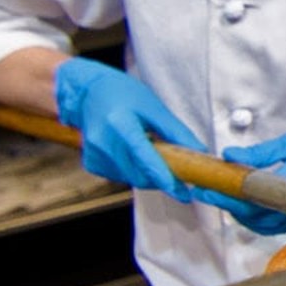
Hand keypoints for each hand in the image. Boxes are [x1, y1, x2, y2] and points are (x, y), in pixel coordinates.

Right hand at [52, 57, 204, 197]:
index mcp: (120, 124)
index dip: (165, 178)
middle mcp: (103, 142)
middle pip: (139, 174)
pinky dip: (132, 170)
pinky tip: (131, 152)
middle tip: (175, 169)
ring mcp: (95, 155)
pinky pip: (120, 176)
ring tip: (148, 149)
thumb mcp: (153, 107)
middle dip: (160, 177)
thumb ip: (176, 132)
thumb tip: (198, 152)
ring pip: (131, 178)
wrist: (87, 92)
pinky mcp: (92, 163)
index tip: (182, 193)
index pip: (145, 158)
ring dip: (146, 173)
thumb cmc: (122, 94)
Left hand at [211, 124, 285, 234]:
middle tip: (209, 189)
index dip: (222, 195)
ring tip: (226, 195)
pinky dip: (258, 217)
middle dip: (227, 204)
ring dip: (241, 212)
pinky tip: (250, 203)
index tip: (204, 187)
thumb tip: (230, 156)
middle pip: (250, 217)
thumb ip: (260, 153)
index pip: (247, 198)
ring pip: (261, 225)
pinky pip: (274, 225)